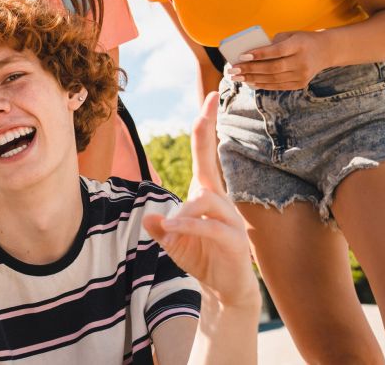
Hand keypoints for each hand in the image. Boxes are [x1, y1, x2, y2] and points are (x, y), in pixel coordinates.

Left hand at [142, 93, 257, 309]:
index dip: (207, 124)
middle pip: (209, 161)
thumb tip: (149, 217)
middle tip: (206, 109)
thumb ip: (160, 227)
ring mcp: (230, 218)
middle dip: (207, 132)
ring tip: (168, 225)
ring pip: (207, 200)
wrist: (223, 287)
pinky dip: (189, 226)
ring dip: (185, 211)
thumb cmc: (199, 255)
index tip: (211, 96)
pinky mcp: (235, 240)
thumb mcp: (172, 239)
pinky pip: (210, 226)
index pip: (205, 152)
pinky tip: (171, 227)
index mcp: (205, 192)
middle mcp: (219, 199)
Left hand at [229, 30, 328, 89]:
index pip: (277, 51)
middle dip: (250, 69)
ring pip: (273, 79)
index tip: (241, 56)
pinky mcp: (300, 84)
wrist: (326, 50)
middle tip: (233, 70)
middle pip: (272, 68)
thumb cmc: (302, 40)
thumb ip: (272, 43)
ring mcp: (302, 75)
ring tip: (237, 77)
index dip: (259, 54)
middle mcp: (302, 62)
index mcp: (299, 45)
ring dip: (252, 78)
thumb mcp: (290, 35)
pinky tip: (250, 82)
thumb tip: (249, 54)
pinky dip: (262, 84)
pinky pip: (278, 86)